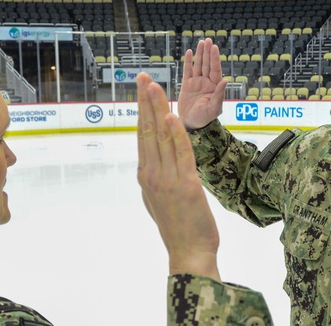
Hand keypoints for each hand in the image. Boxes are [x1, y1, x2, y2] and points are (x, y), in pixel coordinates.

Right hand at [136, 73, 220, 279]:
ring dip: (158, 110)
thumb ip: (156, 178)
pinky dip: (176, 134)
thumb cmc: (178, 227)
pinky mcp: (185, 184)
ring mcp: (167, 179)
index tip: (142, 90)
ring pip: (161, 137)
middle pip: (147, 130)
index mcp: (146, 175)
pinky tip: (172, 116)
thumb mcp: (159, 199)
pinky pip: (180, 154)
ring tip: (154, 87)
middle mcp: (152, 174)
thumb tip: (152, 163)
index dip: (142, 110)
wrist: (188, 253)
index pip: (143, 135)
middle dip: (145, 102)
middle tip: (143, 78)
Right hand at [177, 38, 227, 129]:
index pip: (215, 69)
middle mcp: (206, 82)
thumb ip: (219, 94)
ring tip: (201, 42)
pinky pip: (188, 71)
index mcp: (214, 87)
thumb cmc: (204, 118)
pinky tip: (189, 52)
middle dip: (207, 52)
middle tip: (208, 40)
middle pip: (207, 64)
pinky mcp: (187, 85)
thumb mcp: (214, 108)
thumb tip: (225, 80)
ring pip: (198, 65)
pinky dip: (188, 62)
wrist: (191, 124)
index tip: (214, 47)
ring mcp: (196, 83)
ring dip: (200, 54)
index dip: (214, 58)